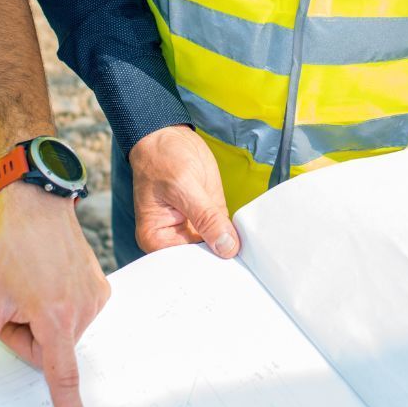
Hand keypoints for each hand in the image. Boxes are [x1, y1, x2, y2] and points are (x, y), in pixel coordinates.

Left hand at [0, 186, 109, 406]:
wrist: (38, 204)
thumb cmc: (12, 246)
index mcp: (55, 319)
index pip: (62, 378)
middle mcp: (82, 311)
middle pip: (48, 352)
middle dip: (26, 337)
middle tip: (13, 303)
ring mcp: (95, 299)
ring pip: (60, 335)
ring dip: (40, 320)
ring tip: (31, 284)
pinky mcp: (100, 288)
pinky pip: (74, 316)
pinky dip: (56, 307)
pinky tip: (47, 279)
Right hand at [129, 125, 238, 257]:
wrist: (167, 135)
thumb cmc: (161, 158)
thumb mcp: (183, 186)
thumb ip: (205, 217)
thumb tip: (227, 247)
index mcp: (156, 239)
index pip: (184, 264)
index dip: (207, 268)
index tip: (229, 271)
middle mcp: (174, 238)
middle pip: (201, 260)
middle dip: (221, 261)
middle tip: (246, 269)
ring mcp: (194, 227)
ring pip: (217, 247)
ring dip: (233, 249)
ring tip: (251, 259)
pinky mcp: (209, 216)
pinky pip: (225, 231)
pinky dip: (237, 234)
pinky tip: (249, 240)